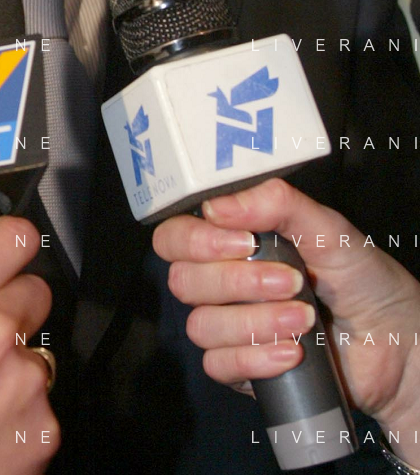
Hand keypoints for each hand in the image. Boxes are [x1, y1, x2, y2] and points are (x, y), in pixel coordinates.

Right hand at [152, 178, 419, 465]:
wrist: (399, 342)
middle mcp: (222, 282)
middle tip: (290, 280)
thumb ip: (279, 205)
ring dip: (254, 322)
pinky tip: (291, 352)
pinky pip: (220, 367)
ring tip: (304, 318)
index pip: (175, 236)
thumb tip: (220, 204)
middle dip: (236, 281)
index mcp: (231, 241)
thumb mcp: (329, 229)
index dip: (195, 239)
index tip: (242, 241)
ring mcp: (230, 327)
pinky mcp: (242, 369)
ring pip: (202, 325)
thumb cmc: (363, 278)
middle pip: (183, 281)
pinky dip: (255, 359)